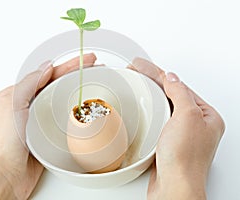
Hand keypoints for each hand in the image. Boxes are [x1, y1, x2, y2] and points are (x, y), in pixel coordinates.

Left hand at [0, 53, 96, 199]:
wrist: (7, 173)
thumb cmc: (4, 142)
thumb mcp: (12, 103)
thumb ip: (30, 83)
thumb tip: (46, 67)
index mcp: (19, 95)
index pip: (48, 75)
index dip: (68, 66)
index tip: (85, 60)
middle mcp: (30, 106)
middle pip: (58, 85)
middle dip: (77, 74)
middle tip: (95, 66)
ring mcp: (41, 120)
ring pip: (63, 101)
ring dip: (78, 91)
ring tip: (94, 82)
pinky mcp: (48, 134)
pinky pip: (65, 119)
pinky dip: (76, 112)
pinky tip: (85, 108)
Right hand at [128, 58, 224, 199]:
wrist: (174, 186)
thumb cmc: (184, 159)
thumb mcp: (187, 116)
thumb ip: (180, 93)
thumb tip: (172, 77)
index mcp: (206, 115)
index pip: (179, 86)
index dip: (158, 73)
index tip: (141, 65)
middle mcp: (195, 124)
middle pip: (171, 94)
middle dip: (152, 80)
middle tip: (136, 70)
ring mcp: (181, 133)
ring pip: (164, 106)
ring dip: (150, 94)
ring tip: (137, 82)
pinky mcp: (168, 141)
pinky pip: (158, 119)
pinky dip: (149, 111)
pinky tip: (142, 107)